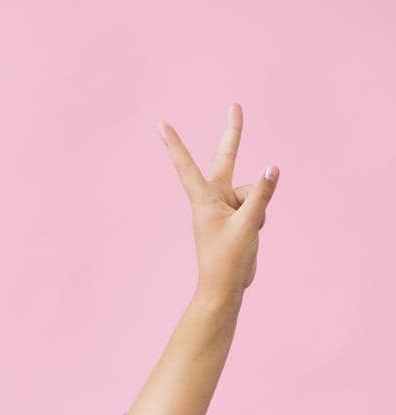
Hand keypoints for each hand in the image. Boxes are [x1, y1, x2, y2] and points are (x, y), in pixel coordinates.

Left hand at [158, 102, 278, 303]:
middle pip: (226, 160)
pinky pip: (257, 206)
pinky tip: (247, 238)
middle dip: (233, 135)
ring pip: (252, 193)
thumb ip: (261, 195)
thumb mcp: (248, 225)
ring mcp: (226, 207)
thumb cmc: (227, 261)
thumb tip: (272, 166)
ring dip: (256, 211)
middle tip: (236, 106)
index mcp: (204, 200)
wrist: (225, 289)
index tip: (161, 125)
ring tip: (242, 236)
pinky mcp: (238, 217)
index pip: (186, 166)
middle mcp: (213, 199)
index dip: (174, 144)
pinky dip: (258, 219)